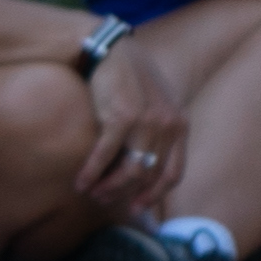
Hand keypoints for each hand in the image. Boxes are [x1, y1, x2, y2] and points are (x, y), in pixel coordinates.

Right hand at [78, 25, 204, 217]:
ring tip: (92, 193)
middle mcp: (169, 124)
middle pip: (149, 176)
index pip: (175, 173)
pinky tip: (80, 183)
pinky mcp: (120, 117)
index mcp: (180, 125)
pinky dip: (91, 173)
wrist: (112, 52)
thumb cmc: (131, 83)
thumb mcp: (157, 107)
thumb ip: (158, 135)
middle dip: (125, 193)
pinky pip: (105, 156)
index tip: (137, 208)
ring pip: (129, 170)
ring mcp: (147, 121)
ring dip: (108, 187)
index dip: (155, 195)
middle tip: (104, 201)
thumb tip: (145, 171)